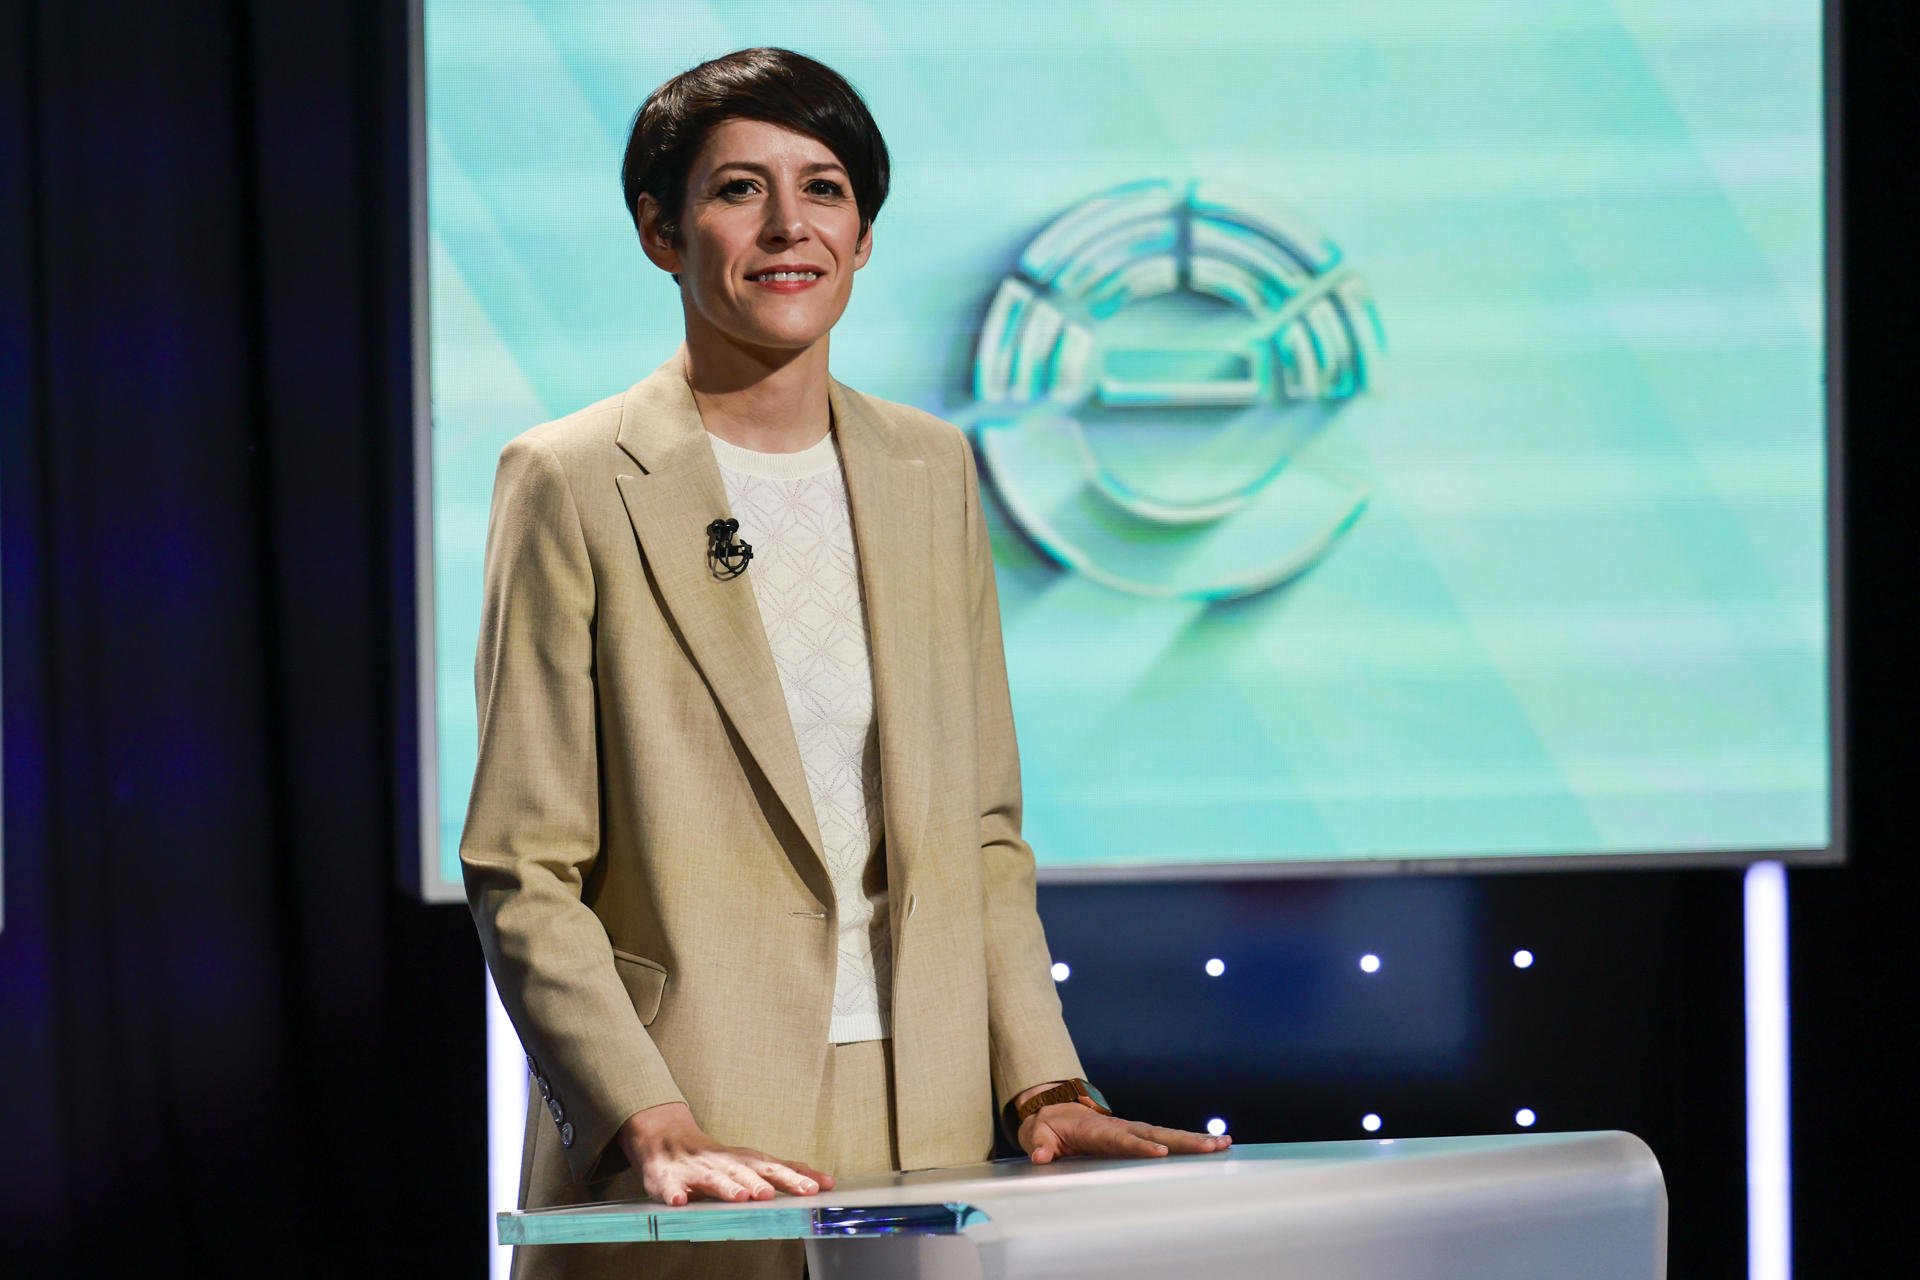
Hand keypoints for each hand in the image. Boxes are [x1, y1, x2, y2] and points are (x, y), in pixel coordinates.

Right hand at [616, 1101, 835, 1206]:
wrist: (665, 1140)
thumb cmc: (716, 1158)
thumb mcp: (751, 1163)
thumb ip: (782, 1173)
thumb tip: (824, 1183)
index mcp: (747, 1162)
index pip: (777, 1168)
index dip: (798, 1177)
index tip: (821, 1186)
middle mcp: (726, 1164)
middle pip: (750, 1172)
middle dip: (768, 1182)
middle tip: (786, 1192)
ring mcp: (697, 1171)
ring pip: (715, 1179)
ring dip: (729, 1187)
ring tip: (743, 1196)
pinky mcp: (669, 1179)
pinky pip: (671, 1187)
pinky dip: (675, 1193)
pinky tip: (680, 1201)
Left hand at [1017, 1099, 1230, 1165]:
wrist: (1054, 1109)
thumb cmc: (1048, 1126)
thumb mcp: (1037, 1135)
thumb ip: (1039, 1145)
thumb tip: (1040, 1156)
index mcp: (1097, 1131)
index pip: (1122, 1140)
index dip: (1140, 1146)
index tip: (1160, 1152)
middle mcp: (1120, 1127)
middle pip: (1155, 1134)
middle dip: (1183, 1141)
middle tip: (1211, 1146)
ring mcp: (1131, 1129)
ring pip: (1166, 1134)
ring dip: (1194, 1140)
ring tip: (1223, 1144)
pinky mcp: (1138, 1134)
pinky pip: (1166, 1138)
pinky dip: (1189, 1141)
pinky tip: (1214, 1145)